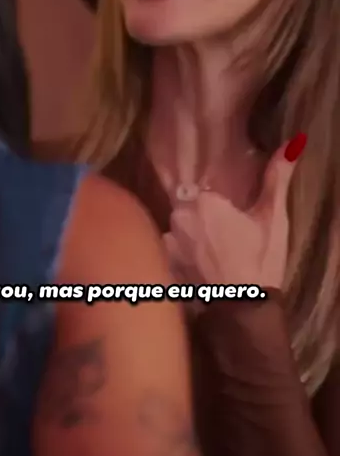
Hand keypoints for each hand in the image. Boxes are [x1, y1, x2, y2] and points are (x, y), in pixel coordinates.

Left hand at [164, 134, 305, 291]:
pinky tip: (198, 276)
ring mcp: (167, 246)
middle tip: (222, 244)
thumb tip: (292, 144)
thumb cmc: (259, 262)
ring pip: (177, 236)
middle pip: (187, 214)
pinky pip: (169, 258)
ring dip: (188, 244)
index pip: (203, 196)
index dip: (216, 211)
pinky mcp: (163, 269)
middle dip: (201, 225)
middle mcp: (177, 219)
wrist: (243, 312)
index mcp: (202, 202)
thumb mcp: (272, 220)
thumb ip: (277, 179)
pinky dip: (180, 264)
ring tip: (210, 263)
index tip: (228, 224)